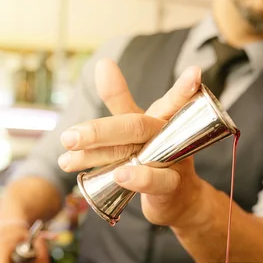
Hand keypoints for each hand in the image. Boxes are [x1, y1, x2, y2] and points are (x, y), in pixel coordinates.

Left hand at [57, 59, 206, 227]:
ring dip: (103, 157)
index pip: (173, 100)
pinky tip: (119, 176)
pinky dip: (140, 178)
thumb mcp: (138, 127)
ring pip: (142, 154)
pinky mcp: (173, 186)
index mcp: (164, 119)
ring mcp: (175, 162)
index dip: (184, 87)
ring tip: (68, 160)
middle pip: (139, 127)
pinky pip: (158, 181)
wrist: (179, 198)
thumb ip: (120, 99)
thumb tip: (103, 63)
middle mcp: (172, 136)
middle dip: (100, 131)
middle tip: (68, 137)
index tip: (194, 71)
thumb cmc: (157, 156)